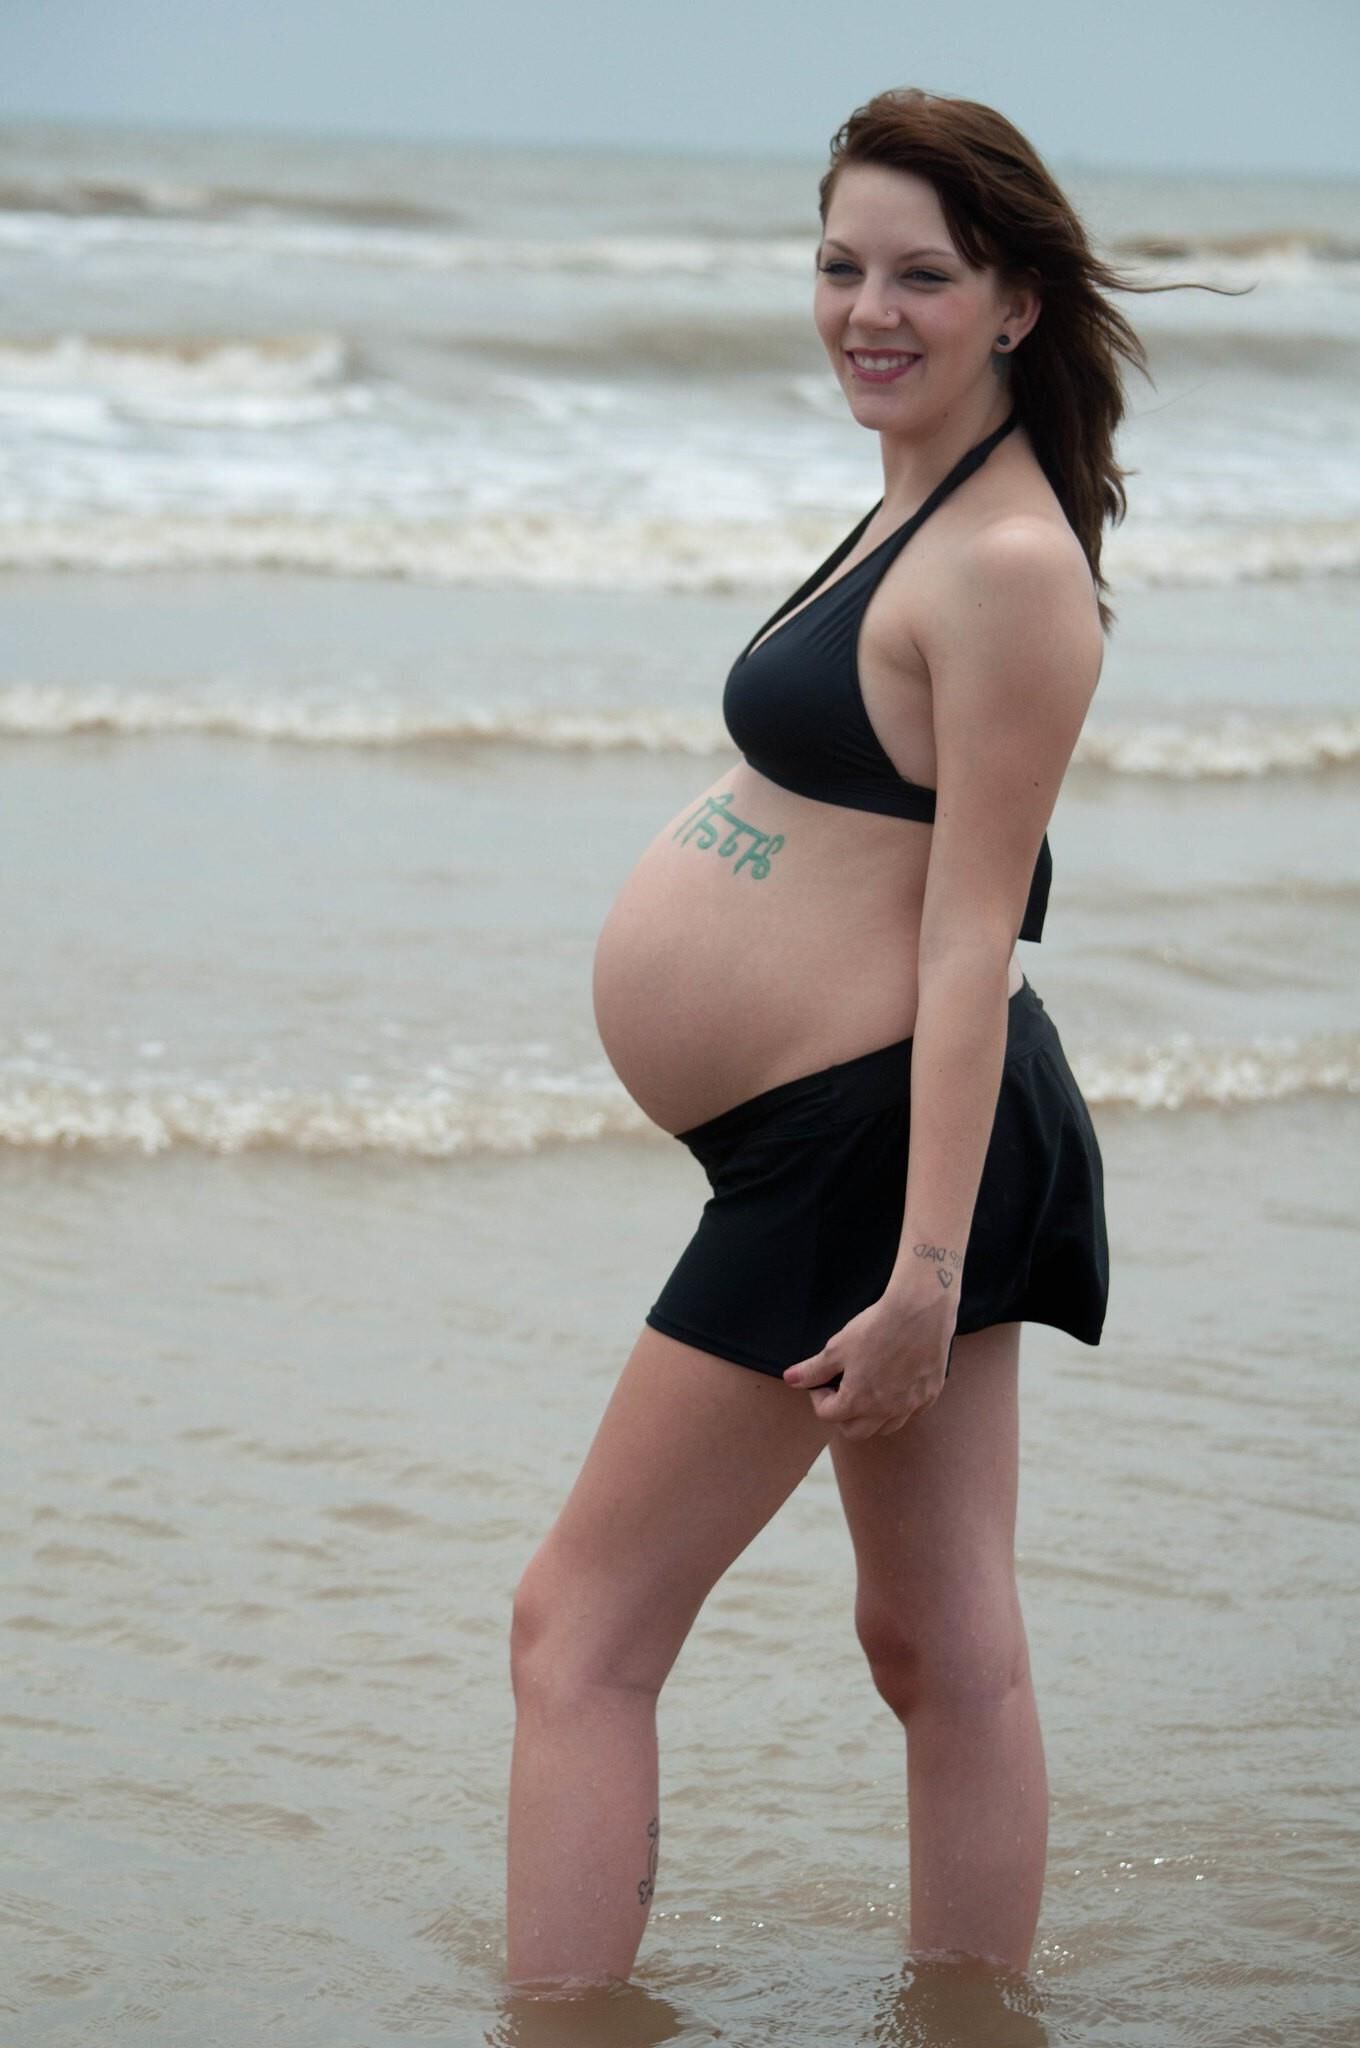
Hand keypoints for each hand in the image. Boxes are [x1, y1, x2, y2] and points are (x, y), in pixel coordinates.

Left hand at [782, 1290, 955, 1439]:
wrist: (920, 1311)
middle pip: (855, 1432)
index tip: (822, 1381)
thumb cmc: (877, 1327)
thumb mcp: (837, 1347)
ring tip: (867, 1390)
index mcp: (858, 1401)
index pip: (827, 1415)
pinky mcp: (930, 1395)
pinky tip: (895, 1386)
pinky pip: (911, 1414)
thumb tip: (790, 1379)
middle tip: (841, 1391)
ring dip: (871, 1417)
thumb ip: (813, 1370)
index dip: (818, 1398)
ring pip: (886, 1428)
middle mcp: (885, 1411)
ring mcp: (910, 1405)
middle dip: (842, 1416)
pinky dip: (899, 1408)